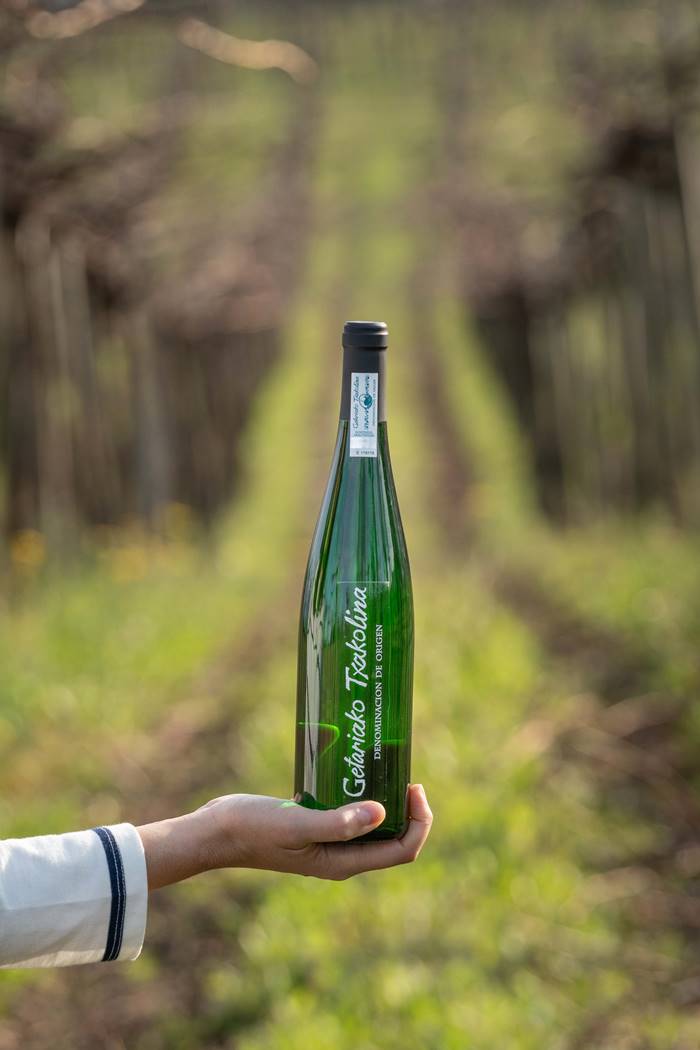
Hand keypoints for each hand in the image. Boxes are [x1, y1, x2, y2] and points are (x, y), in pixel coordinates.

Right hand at [137, 784, 431, 889]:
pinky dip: (361, 795)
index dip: (418, 823)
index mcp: (343, 862)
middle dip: (409, 810)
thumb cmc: (253, 829)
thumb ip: (337, 821)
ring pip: (373, 825)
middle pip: (393, 839)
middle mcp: (341, 856)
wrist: (215, 832)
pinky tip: (355, 769)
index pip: (401, 850)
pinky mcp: (315, 826)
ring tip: (386, 767)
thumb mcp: (297, 823)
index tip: (413, 787)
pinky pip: (350, 814)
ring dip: (387, 801)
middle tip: (404, 772)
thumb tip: (381, 812)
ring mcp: (328, 843)